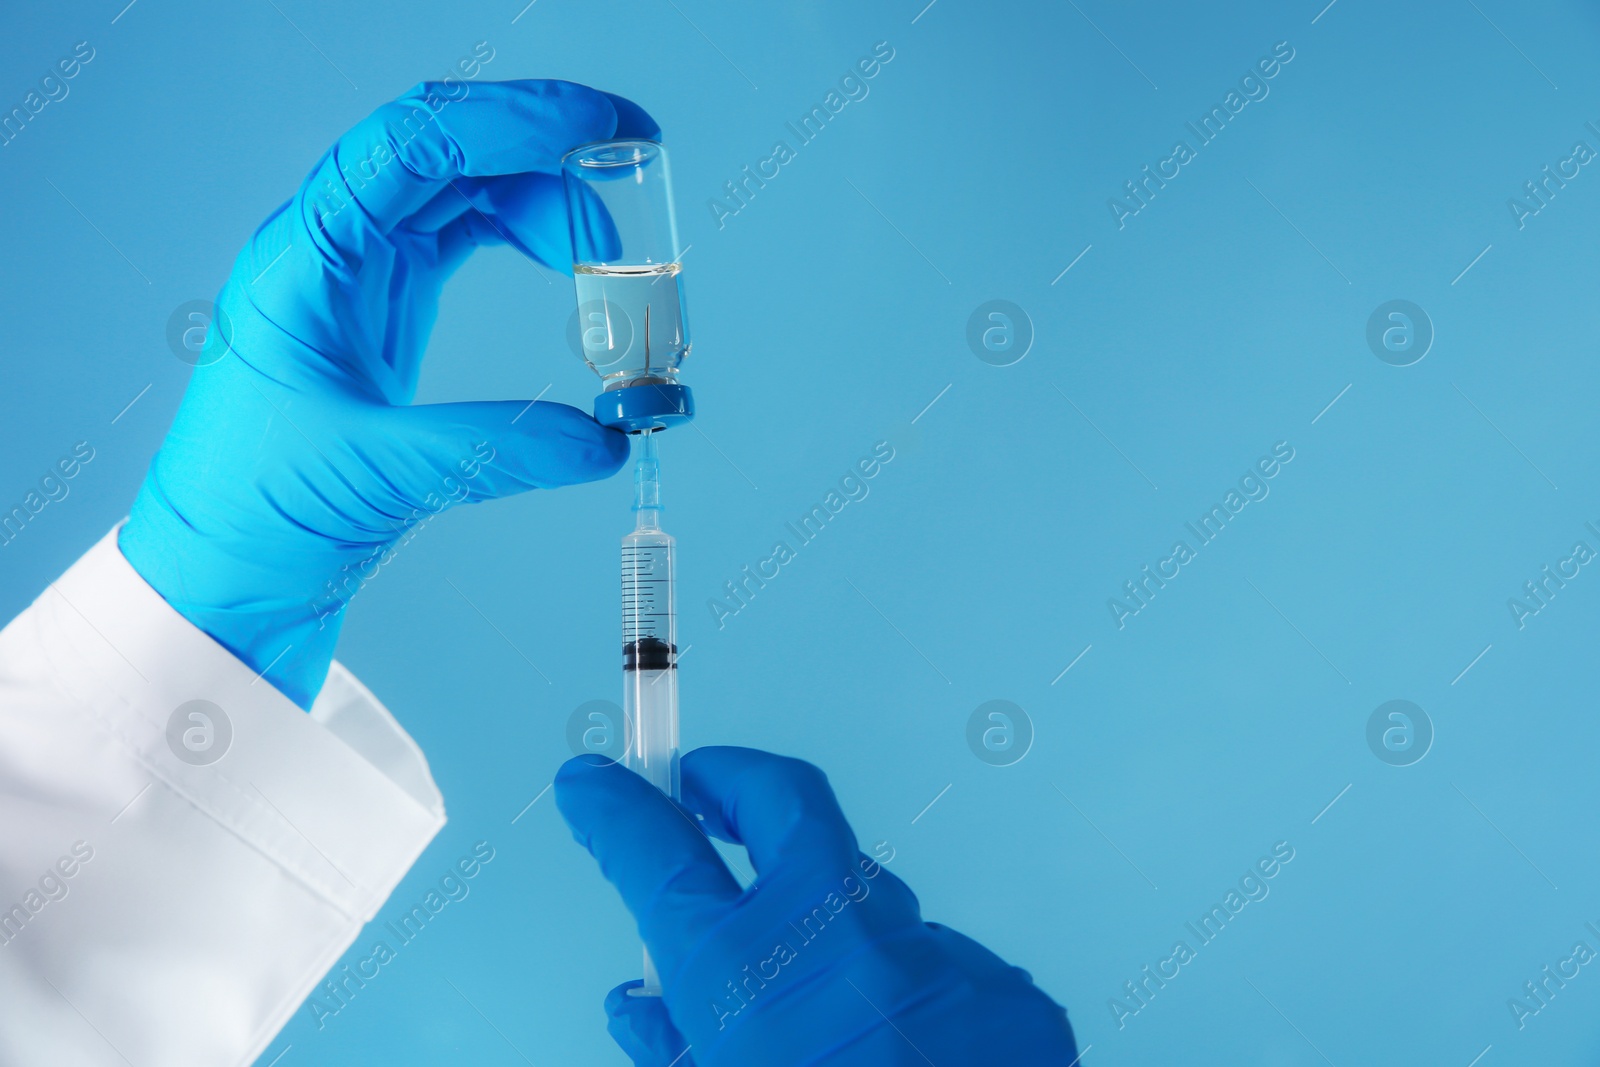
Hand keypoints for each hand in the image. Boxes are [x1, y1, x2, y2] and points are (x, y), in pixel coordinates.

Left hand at [121, 80, 657, 707]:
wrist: (225, 571)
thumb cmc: (257, 512)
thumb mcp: (374, 475)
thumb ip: (493, 451)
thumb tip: (606, 439)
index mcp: (307, 255)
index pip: (414, 143)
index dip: (510, 121)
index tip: (596, 128)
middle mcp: (332, 244)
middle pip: (449, 148)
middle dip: (542, 142)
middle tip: (632, 152)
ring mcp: (360, 272)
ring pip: (464, 190)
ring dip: (545, 201)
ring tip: (614, 260)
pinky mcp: (386, 308)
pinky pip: (465, 237)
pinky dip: (528, 240)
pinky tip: (572, 271)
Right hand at [555, 747, 1077, 1065]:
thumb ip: (670, 1050)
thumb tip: (646, 1004)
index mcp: (748, 980)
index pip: (658, 853)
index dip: (616, 808)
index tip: (594, 783)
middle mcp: (848, 944)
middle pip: (787, 804)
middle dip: (734, 781)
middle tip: (700, 784)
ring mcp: (940, 963)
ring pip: (872, 908)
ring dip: (831, 938)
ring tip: (816, 1012)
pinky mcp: (1011, 1000)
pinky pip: (941, 975)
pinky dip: (908, 1005)